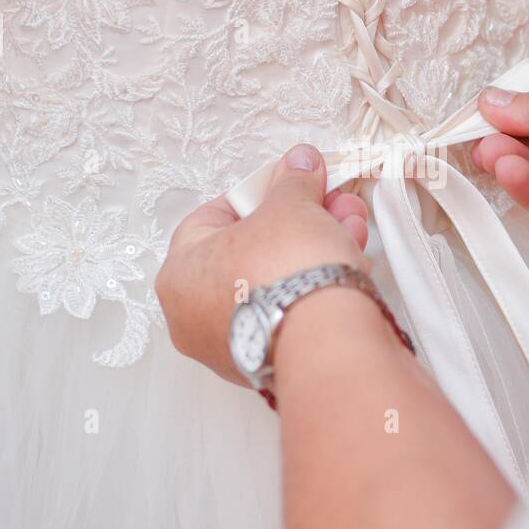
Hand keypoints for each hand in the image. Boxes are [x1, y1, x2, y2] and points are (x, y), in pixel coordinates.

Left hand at [157, 144, 369, 382]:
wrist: (326, 341)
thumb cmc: (287, 275)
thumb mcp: (290, 206)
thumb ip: (292, 182)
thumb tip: (300, 165)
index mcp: (179, 275)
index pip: (213, 218)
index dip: (257, 194)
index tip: (287, 184)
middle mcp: (195, 317)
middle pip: (251, 251)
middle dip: (298, 222)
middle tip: (326, 204)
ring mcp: (233, 345)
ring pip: (275, 283)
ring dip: (314, 251)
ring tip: (348, 230)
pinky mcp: (271, 364)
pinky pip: (291, 313)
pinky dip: (316, 289)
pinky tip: (347, 267)